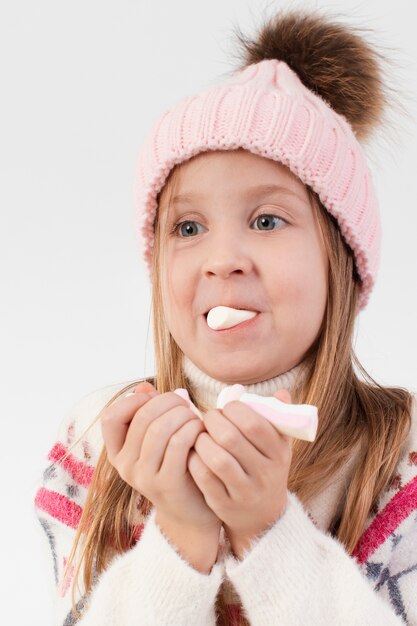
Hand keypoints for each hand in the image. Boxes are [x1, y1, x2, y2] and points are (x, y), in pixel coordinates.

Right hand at [100, 381, 220, 531]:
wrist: (192, 512)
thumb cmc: (178, 465)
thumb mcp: (159, 438)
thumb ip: (149, 412)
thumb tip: (144, 386)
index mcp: (118, 452)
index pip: (111, 416)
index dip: (134, 400)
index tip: (156, 398)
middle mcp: (125, 466)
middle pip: (142, 417)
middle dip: (168, 402)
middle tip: (185, 404)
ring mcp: (144, 477)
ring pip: (160, 428)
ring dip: (183, 414)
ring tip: (195, 417)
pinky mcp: (166, 484)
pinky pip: (178, 442)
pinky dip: (192, 428)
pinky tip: (201, 430)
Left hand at [188, 388, 292, 556]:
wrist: (263, 515)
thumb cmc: (265, 465)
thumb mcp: (279, 444)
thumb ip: (278, 416)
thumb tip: (282, 393)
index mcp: (279, 453)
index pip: (254, 424)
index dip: (233, 409)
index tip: (226, 408)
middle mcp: (265, 474)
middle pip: (231, 438)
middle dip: (213, 422)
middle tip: (208, 419)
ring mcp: (245, 492)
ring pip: (217, 459)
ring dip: (202, 441)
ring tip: (200, 436)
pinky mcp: (225, 505)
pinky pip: (204, 478)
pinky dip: (194, 461)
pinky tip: (193, 453)